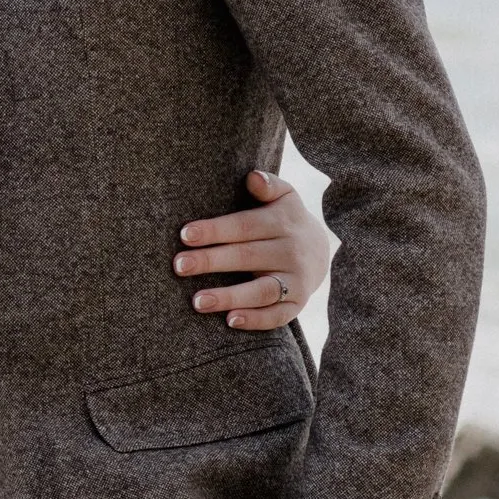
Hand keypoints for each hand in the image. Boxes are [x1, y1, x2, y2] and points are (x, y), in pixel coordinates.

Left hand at [174, 169, 334, 331]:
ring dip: (229, 297)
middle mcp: (291, 252)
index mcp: (283, 222)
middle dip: (211, 261)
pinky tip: (230, 321)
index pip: (245, 226)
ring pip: (261, 291)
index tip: (185, 234)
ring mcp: (296, 280)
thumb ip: (268, 186)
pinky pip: (277, 316)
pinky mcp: (297, 305)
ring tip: (197, 301)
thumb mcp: (284, 197)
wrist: (319, 250)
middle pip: (247, 256)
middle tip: (179, 266)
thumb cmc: (284, 220)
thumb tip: (253, 177)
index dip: (215, 230)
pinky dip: (255, 320)